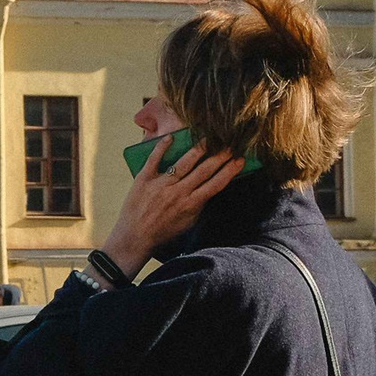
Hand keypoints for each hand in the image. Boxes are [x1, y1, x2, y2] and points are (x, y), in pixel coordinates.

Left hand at [98, 144, 244, 275]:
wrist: (134, 237)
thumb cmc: (163, 232)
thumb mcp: (188, 222)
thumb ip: (199, 204)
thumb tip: (210, 187)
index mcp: (190, 204)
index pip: (216, 184)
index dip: (230, 171)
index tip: (240, 160)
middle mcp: (178, 192)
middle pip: (204, 170)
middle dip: (220, 156)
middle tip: (231, 144)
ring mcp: (161, 184)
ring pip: (184, 162)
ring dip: (199, 148)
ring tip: (209, 137)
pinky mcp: (144, 179)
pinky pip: (154, 159)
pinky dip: (162, 147)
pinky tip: (171, 137)